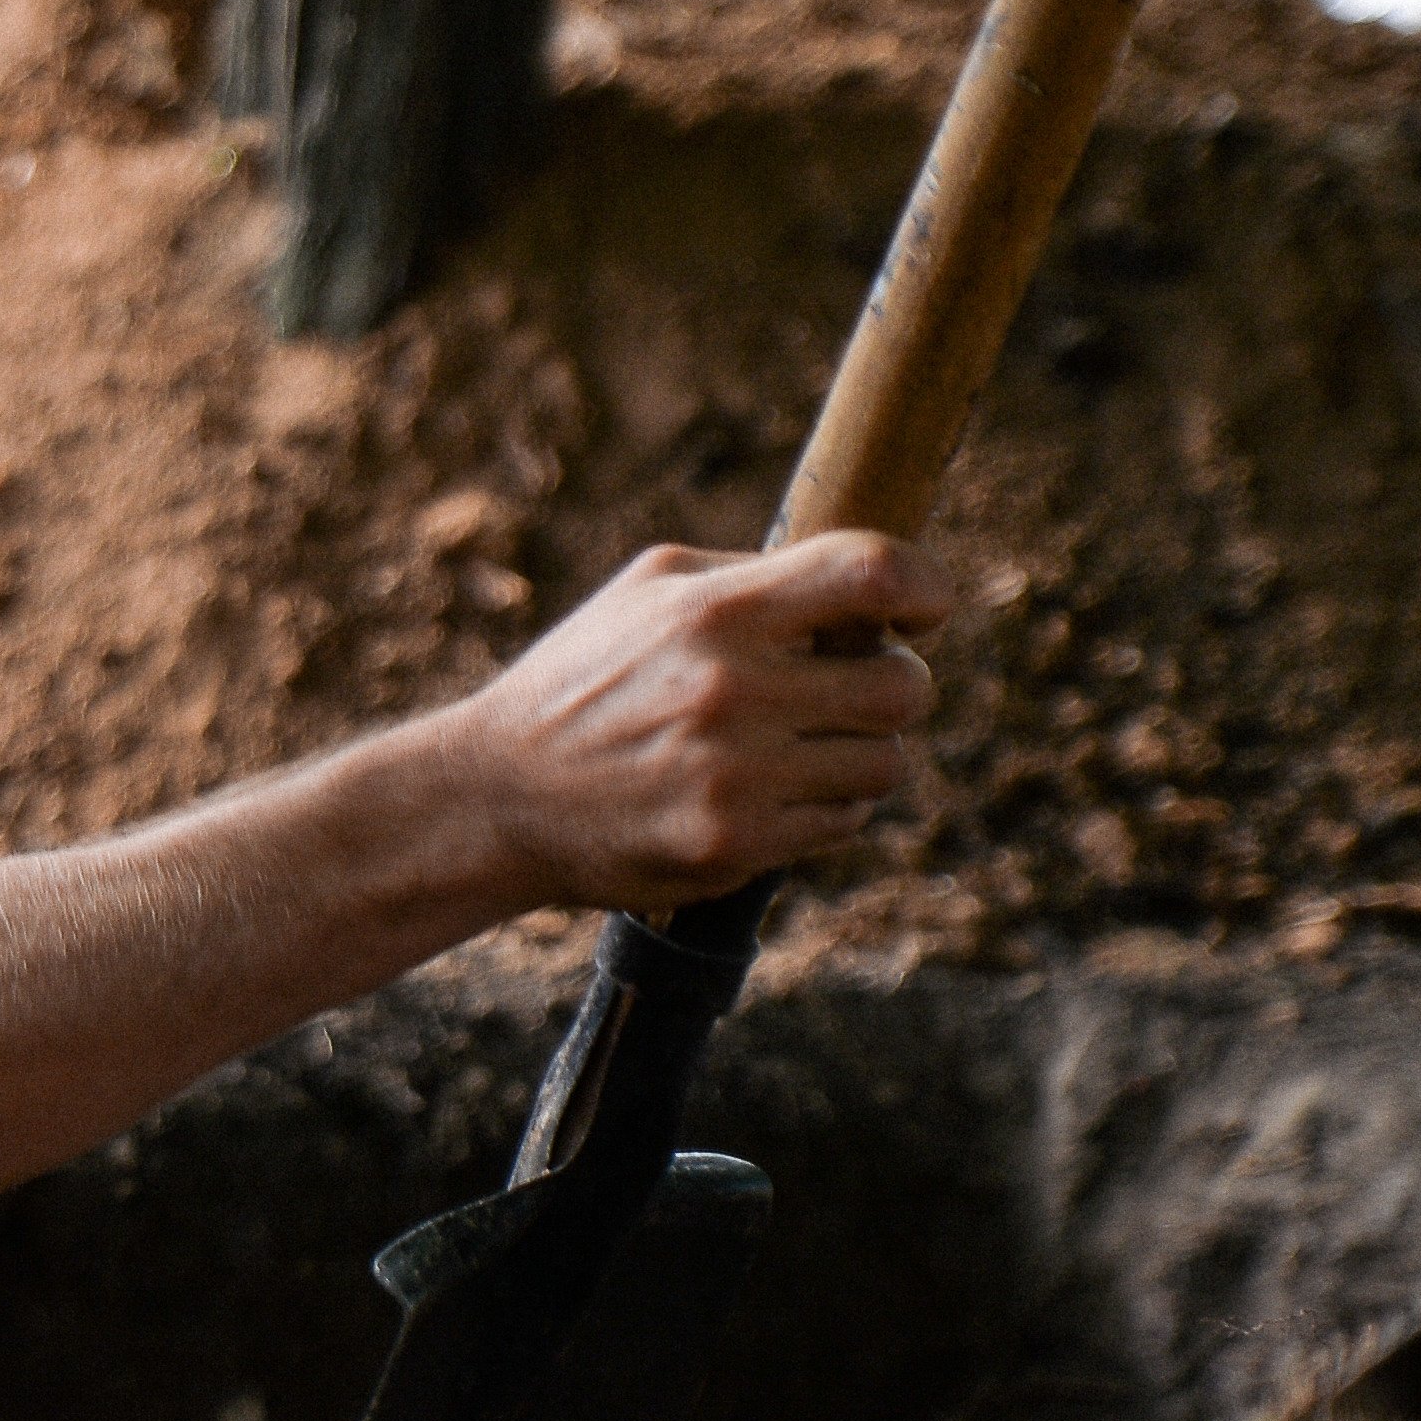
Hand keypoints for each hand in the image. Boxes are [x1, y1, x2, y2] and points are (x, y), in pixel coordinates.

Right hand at [443, 533, 953, 914]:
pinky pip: (842, 822)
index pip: (874, 573)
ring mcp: (736, 775)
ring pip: (884, 762)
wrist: (494, 796)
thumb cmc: (582, 681)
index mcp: (714, 611)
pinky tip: (768, 794)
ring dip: (859, 753)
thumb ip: (753, 577)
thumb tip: (870, 584)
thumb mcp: (645, 593)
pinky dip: (823, 808)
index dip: (926, 585)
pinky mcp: (733, 846)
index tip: (925, 608)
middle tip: (855, 689)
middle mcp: (731, 689)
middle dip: (894, 684)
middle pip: (904, 684)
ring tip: (800, 747)